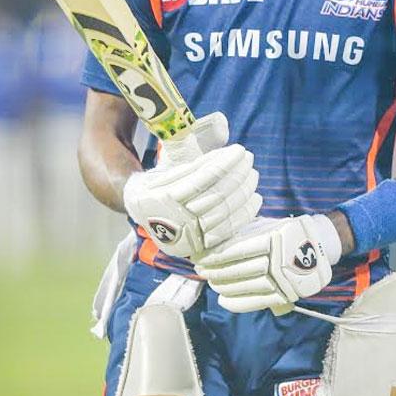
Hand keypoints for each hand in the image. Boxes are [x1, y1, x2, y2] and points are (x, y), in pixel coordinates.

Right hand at [123, 113, 261, 257]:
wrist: (139, 214)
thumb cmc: (154, 185)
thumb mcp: (165, 170)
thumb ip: (190, 162)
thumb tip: (224, 149)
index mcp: (162, 197)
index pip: (203, 177)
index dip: (225, 162)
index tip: (239, 150)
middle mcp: (174, 219)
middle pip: (218, 195)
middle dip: (238, 174)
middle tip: (249, 158)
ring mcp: (188, 236)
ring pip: (226, 212)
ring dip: (245, 191)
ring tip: (253, 174)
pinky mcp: (200, 246)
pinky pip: (229, 230)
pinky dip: (245, 213)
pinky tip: (255, 197)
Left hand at [194, 215, 338, 313]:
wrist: (321, 244)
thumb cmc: (288, 231)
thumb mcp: (269, 224)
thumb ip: (245, 232)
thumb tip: (214, 241)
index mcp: (274, 238)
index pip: (238, 250)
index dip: (216, 256)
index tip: (201, 257)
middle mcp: (280, 260)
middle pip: (240, 269)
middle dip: (216, 271)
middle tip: (200, 270)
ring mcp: (284, 280)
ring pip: (246, 286)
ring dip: (224, 286)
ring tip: (211, 281)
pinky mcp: (287, 295)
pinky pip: (257, 302)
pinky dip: (238, 303)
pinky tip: (223, 299)